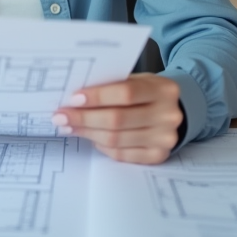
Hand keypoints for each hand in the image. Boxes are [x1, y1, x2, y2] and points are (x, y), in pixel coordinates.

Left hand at [52, 73, 181, 163]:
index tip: (73, 98)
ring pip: (116, 139)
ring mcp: (164, 139)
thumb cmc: (148, 93)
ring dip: (88, 133)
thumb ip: (114, 85)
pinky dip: (101, 145)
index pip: (126, 93)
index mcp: (164, 90)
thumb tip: (76, 97)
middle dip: (84, 118)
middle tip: (61, 116)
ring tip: (69, 126)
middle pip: (118, 120)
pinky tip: (90, 137)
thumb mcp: (139, 80)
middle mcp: (168, 116)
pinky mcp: (157, 156)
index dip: (97, 97)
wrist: (175, 111)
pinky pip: (121, 154)